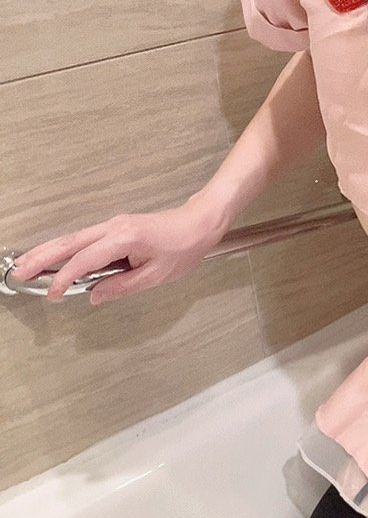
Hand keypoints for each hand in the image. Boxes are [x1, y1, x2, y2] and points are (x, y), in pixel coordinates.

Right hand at [8, 196, 227, 305]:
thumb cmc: (185, 247)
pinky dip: (65, 249)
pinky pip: (84, 239)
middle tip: (19, 272)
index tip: (53, 294)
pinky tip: (53, 259)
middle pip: (69, 243)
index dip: (66, 278)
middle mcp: (113, 227)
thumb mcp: (156, 275)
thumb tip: (94, 295)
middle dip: (42, 257)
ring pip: (73, 239)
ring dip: (48, 251)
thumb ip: (122, 287)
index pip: (85, 260)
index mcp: (124, 238)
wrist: (200, 222)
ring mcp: (113, 225)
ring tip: (26, 265)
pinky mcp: (115, 228)